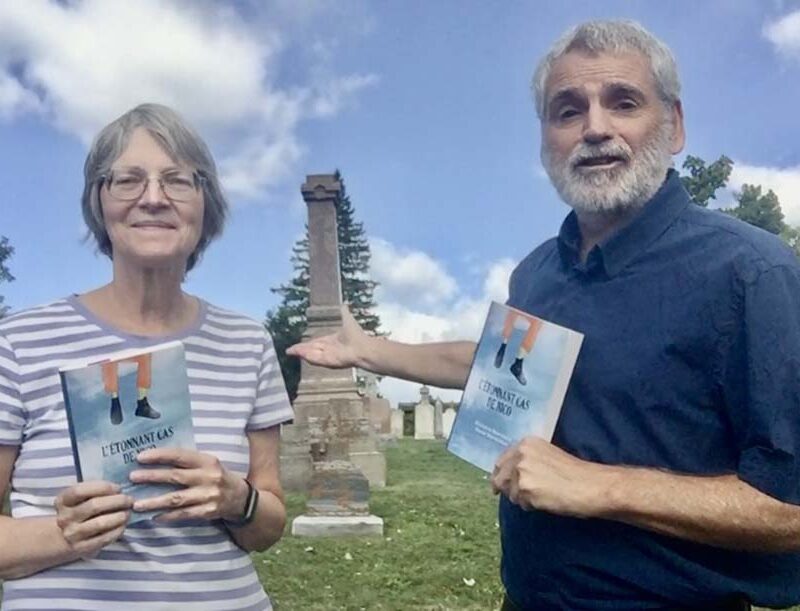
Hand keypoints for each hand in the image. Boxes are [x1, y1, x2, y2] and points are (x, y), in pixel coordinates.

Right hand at [54, 481, 132, 558]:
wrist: (66, 536)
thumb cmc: (81, 509)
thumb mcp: (81, 497)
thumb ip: (96, 490)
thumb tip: (121, 488)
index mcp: (63, 501)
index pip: (80, 491)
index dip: (103, 487)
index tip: (118, 488)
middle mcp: (64, 518)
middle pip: (94, 506)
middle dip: (117, 501)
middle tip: (129, 500)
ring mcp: (72, 534)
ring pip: (100, 523)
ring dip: (119, 516)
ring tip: (128, 512)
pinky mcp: (81, 548)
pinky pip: (104, 538)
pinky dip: (117, 530)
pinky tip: (123, 525)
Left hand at [129, 448, 248, 521]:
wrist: (240, 498)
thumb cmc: (217, 477)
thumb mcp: (208, 464)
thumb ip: (187, 462)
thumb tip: (155, 460)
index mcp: (207, 461)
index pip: (180, 456)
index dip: (160, 455)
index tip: (140, 457)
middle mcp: (209, 477)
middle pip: (175, 477)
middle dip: (152, 477)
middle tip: (132, 477)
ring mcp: (208, 496)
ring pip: (176, 499)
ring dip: (154, 501)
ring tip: (137, 504)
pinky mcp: (207, 512)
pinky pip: (183, 514)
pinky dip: (167, 516)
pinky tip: (153, 516)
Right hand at [286, 305, 367, 368]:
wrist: (363, 348)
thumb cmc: (357, 335)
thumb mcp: (347, 320)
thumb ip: (344, 312)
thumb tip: (344, 303)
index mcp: (332, 342)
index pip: (316, 343)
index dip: (306, 344)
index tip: (297, 346)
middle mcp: (329, 350)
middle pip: (311, 350)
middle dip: (300, 350)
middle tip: (289, 351)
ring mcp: (328, 356)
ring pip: (311, 355)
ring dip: (301, 353)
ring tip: (290, 351)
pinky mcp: (328, 361)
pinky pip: (315, 359)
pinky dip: (307, 356)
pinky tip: (299, 354)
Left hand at [490, 436, 612, 517]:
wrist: (589, 485)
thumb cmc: (574, 473)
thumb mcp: (547, 456)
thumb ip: (527, 460)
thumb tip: (508, 474)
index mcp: (526, 443)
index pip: (502, 460)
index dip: (500, 473)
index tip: (498, 482)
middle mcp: (520, 454)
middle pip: (500, 477)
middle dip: (507, 488)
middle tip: (522, 496)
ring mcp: (521, 471)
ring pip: (510, 492)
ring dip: (522, 498)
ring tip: (542, 496)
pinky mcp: (525, 488)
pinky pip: (520, 503)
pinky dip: (530, 506)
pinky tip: (544, 501)